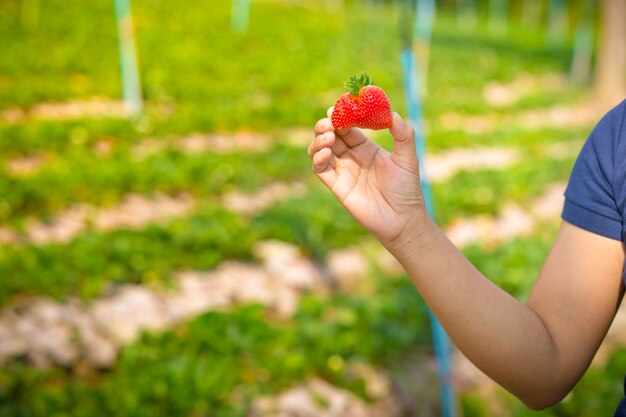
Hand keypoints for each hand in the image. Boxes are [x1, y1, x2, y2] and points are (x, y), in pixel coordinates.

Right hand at [307, 109, 427, 247]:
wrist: (403, 219)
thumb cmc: (407, 189)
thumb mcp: (408, 158)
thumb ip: (403, 134)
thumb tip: (391, 113)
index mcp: (366, 148)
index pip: (349, 125)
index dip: (343, 115)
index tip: (342, 105)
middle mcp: (351, 158)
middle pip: (331, 134)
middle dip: (327, 123)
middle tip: (330, 119)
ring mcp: (343, 171)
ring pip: (321, 149)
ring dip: (320, 139)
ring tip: (329, 135)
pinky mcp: (337, 186)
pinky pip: (320, 169)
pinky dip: (318, 158)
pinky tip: (326, 153)